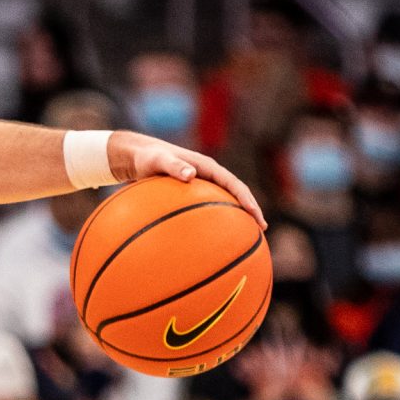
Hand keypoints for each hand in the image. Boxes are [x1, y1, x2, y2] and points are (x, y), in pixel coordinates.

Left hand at [106, 134, 266, 226]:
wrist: (137, 157)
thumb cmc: (147, 158)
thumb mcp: (157, 160)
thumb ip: (172, 166)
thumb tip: (190, 174)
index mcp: (207, 167)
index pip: (233, 184)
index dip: (246, 199)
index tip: (255, 214)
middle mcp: (208, 176)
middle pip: (235, 194)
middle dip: (250, 210)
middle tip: (261, 229)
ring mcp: (202, 186)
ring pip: (224, 203)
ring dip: (236, 217)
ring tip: (247, 237)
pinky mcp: (192, 194)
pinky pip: (207, 209)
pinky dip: (214, 222)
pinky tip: (212, 241)